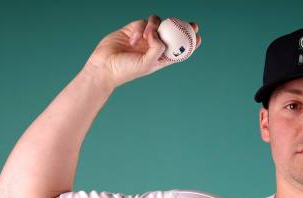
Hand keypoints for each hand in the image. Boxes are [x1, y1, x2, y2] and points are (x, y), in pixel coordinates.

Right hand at [83, 15, 201, 88]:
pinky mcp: (133, 29)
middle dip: (182, 27)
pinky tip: (133, 39)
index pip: (178, 50)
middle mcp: (153, 47)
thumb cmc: (126, 70)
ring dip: (155, 26)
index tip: (198, 38)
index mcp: (160, 58)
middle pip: (172, 34)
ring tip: (148, 35)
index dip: (189, 43)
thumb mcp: (147, 63)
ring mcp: (144, 37)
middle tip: (192, 24)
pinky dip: (140, 28)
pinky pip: (142, 23)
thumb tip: (160, 34)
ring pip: (157, 24)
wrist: (104, 66)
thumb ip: (158, 48)